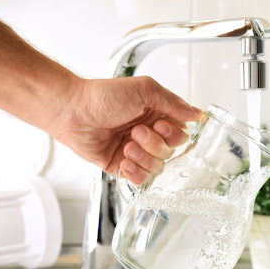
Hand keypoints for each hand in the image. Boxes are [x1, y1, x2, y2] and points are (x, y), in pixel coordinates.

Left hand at [51, 76, 202, 183]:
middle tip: (136, 131)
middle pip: (169, 151)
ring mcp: (136, 151)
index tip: (159, 124)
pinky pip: (140, 178)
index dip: (173, 134)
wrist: (73, 111)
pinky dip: (135, 172)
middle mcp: (149, 134)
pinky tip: (125, 161)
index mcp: (157, 115)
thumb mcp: (144, 90)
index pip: (180, 133)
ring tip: (126, 145)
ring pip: (156, 166)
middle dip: (154, 144)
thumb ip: (173, 103)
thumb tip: (197, 113)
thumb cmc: (104, 96)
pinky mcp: (122, 165)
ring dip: (143, 157)